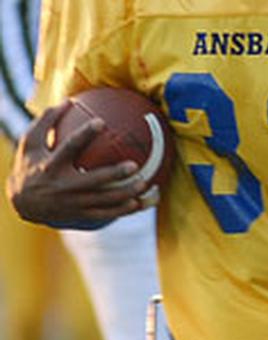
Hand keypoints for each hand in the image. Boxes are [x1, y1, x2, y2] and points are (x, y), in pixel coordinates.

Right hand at [5, 102, 149, 228]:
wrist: (23, 203)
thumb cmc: (30, 165)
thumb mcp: (30, 143)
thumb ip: (47, 121)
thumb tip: (70, 100)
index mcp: (51, 165)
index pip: (69, 147)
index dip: (85, 134)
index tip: (101, 121)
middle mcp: (63, 186)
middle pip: (93, 180)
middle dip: (114, 174)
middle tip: (134, 165)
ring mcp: (74, 203)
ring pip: (105, 200)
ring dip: (127, 194)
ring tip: (147, 185)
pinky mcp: (82, 214)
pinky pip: (107, 213)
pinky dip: (125, 209)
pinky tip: (142, 202)